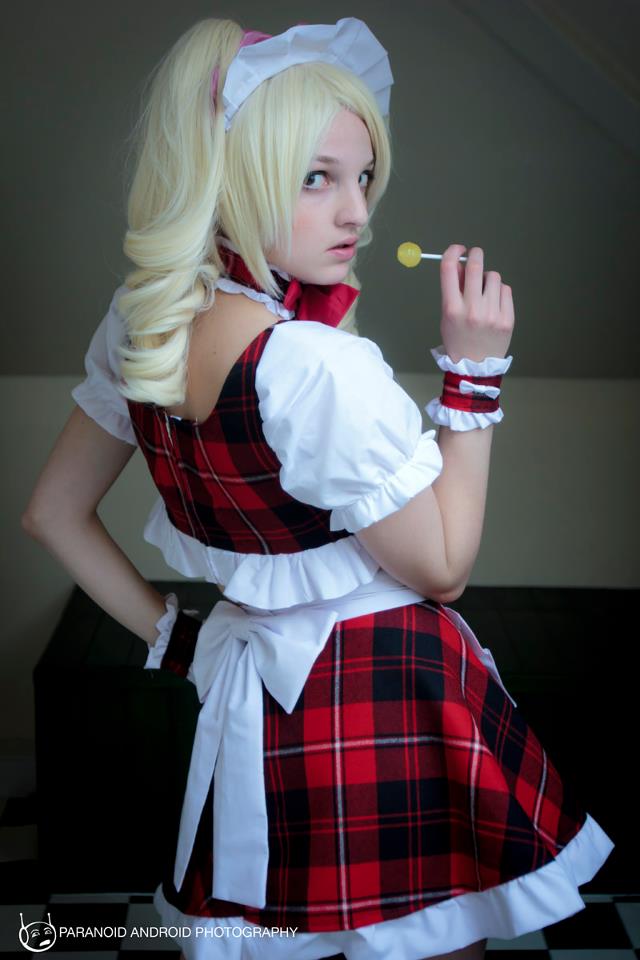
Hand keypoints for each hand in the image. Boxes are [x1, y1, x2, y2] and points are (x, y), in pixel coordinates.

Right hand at [440, 245, 513, 361]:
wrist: (475, 368)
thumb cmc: (458, 340)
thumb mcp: (447, 316)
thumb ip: (453, 289)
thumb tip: (460, 263)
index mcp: (451, 308)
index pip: (449, 268)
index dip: (453, 252)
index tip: (458, 249)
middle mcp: (471, 309)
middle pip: (475, 265)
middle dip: (475, 254)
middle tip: (475, 254)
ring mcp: (491, 314)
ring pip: (493, 276)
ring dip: (488, 279)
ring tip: (484, 293)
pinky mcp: (507, 319)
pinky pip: (505, 290)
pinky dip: (499, 292)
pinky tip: (494, 303)